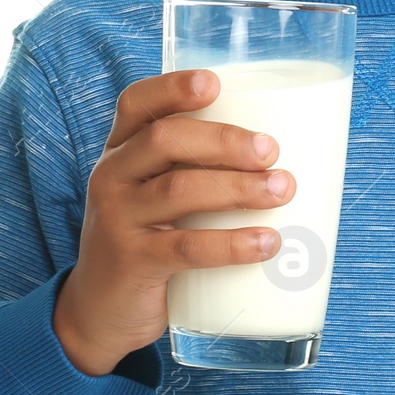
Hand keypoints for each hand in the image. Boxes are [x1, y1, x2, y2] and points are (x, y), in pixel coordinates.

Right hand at [52, 70, 294, 376]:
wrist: (103, 311)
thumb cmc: (151, 239)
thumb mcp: (159, 196)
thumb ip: (200, 170)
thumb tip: (291, 157)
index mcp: (121, 150)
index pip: (137, 103)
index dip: (173, 88)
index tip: (215, 83)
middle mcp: (112, 176)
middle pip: (165, 139)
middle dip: (224, 140)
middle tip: (271, 151)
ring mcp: (117, 219)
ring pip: (179, 189)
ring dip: (239, 188)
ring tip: (283, 190)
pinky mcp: (132, 262)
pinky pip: (185, 247)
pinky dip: (231, 244)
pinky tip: (266, 243)